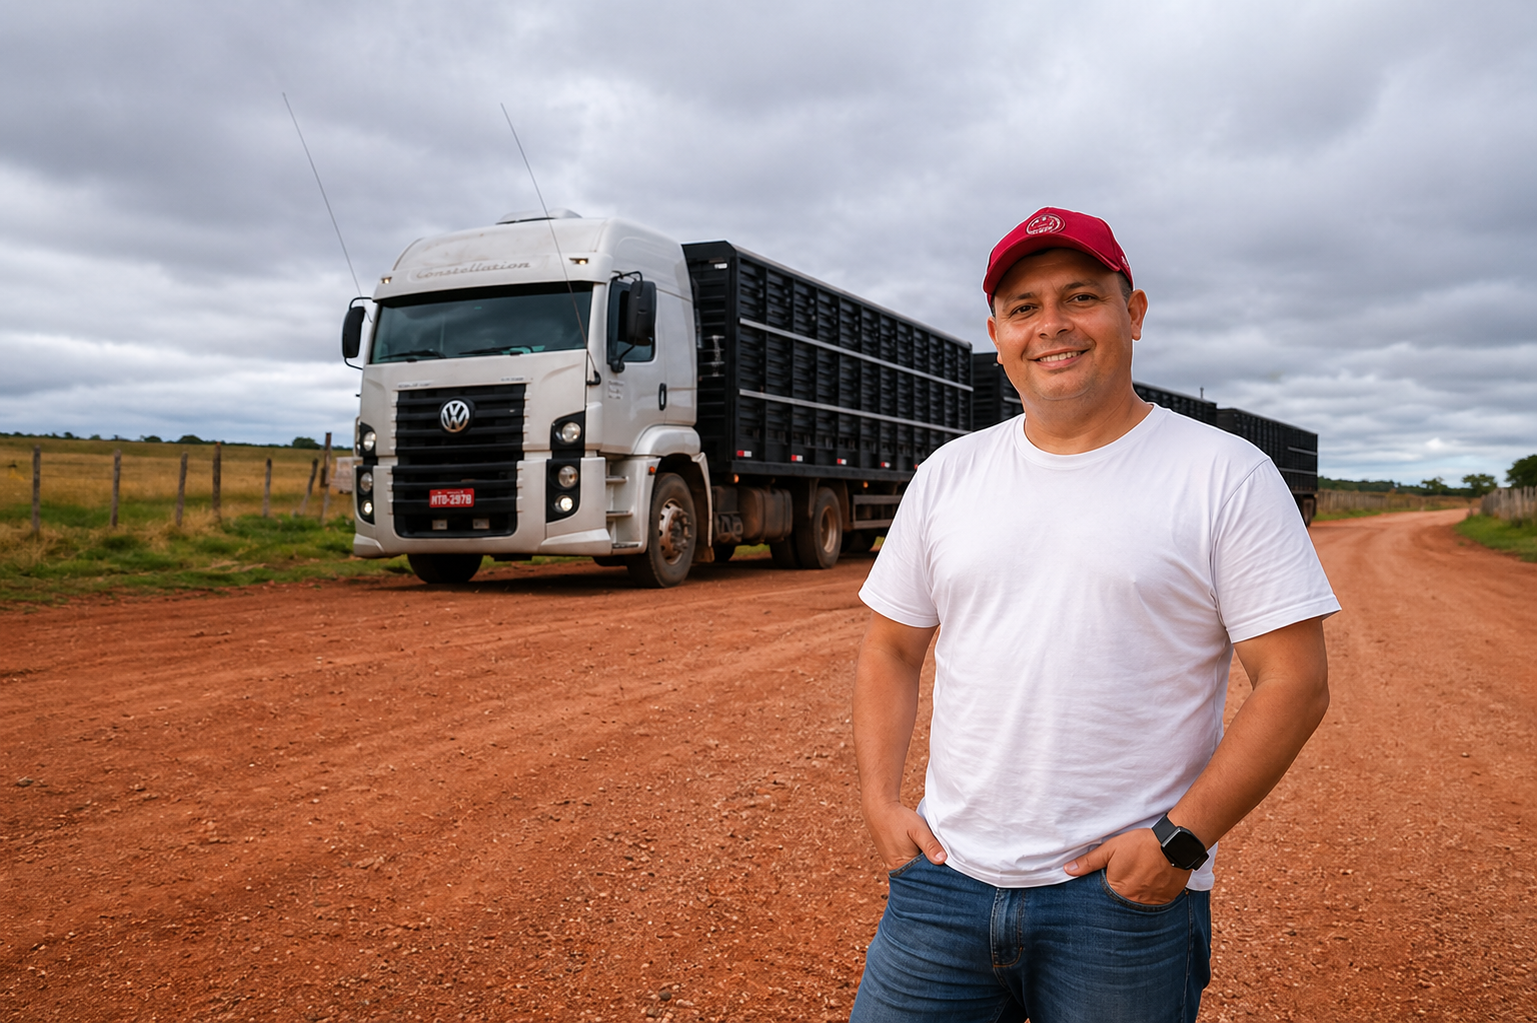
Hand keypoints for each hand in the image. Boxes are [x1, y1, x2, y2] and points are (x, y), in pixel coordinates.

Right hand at [862, 799, 946, 870]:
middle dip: (930, 869)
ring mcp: (892, 864)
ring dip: (922, 864)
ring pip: (913, 869)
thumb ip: (930, 845)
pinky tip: (920, 851)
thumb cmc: (899, 818)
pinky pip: (906, 864)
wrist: (879, 808)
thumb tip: (942, 860)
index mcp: (902, 866)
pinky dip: (915, 860)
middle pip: (918, 875)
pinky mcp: (891, 858)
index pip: (924, 877)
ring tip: (930, 853)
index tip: (948, 866)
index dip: (937, 872)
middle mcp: (895, 869)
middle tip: (942, 859)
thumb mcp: (918, 830)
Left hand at [1063, 828, 1189, 904]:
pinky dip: (1152, 895)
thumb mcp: (1110, 849)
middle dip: (1122, 895)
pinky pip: (1156, 903)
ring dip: (1138, 896)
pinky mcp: (1167, 899)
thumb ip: (1089, 862)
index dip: (1106, 892)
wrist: (1174, 844)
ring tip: (1140, 880)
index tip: (1108, 885)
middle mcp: (1135, 901)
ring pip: (1141, 904)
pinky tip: (1152, 882)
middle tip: (1128, 880)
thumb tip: (1068, 870)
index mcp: (1118, 890)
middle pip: (1123, 903)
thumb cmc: (1140, 845)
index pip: (1106, 899)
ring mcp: (1153, 902)